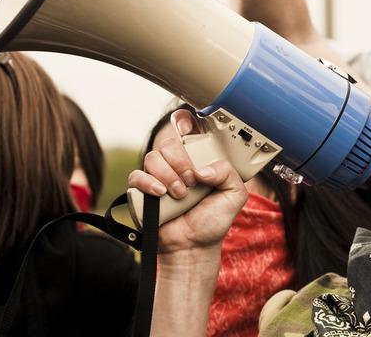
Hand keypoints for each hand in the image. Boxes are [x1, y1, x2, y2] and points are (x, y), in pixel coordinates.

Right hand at [127, 109, 247, 253]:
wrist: (194, 247)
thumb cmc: (212, 221)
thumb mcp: (234, 196)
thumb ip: (228, 174)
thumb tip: (203, 168)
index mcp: (197, 161)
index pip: (186, 131)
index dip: (184, 122)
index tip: (188, 128)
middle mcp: (177, 165)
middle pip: (169, 143)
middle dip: (181, 161)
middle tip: (191, 181)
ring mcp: (158, 177)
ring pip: (153, 157)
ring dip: (168, 175)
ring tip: (179, 194)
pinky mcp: (143, 191)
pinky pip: (136, 176)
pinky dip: (148, 183)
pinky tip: (161, 194)